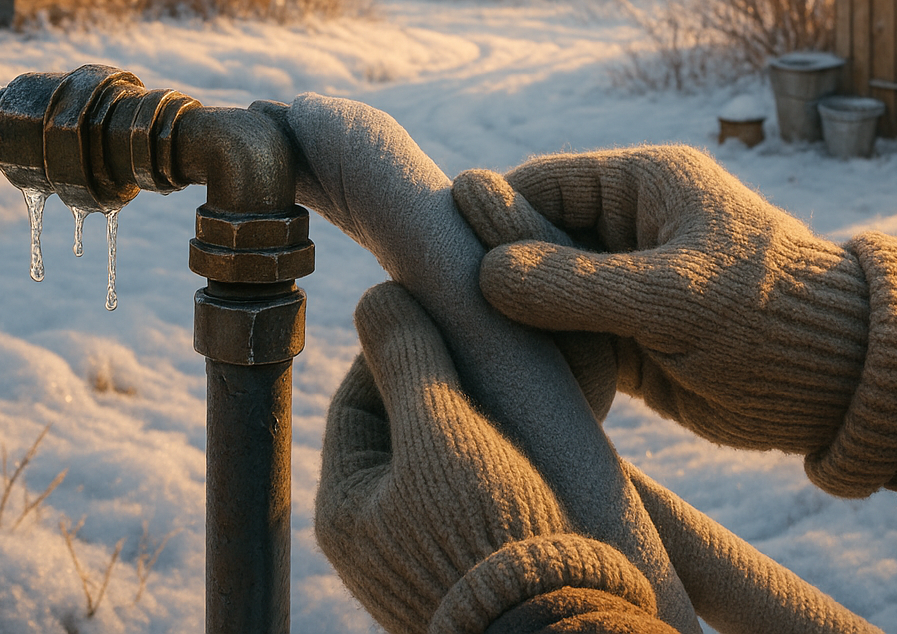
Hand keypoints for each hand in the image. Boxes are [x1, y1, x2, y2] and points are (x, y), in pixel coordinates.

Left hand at [316, 281, 669, 633]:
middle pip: (400, 428)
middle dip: (443, 384)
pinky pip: (474, 493)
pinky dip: (498, 459)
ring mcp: (421, 554)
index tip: (444, 318)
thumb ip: (408, 359)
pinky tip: (535, 439)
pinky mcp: (472, 566)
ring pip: (441, 458)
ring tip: (518, 389)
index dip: (398, 349)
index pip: (356, 397)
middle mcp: (372, 536)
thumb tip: (375, 296)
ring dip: (476, 420)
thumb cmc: (488, 534)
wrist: (553, 629)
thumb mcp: (442, 431)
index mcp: (343, 507)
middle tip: (488, 351)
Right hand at [452, 146, 896, 497]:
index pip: (539, 183)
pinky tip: (517, 377)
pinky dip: (542, 360)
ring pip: (539, 295)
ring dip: (514, 323)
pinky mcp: (626, 340)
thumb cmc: (773, 319)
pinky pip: (563, 342)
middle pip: (529, 239)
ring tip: (475, 348)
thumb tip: (486, 272)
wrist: (845, 388)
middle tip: (446, 308)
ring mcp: (623, 286)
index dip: (488, 215)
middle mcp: (626, 228)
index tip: (438, 253)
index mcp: (642, 185)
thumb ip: (575, 283)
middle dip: (494, 274)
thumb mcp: (671, 296)